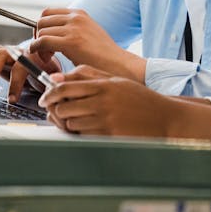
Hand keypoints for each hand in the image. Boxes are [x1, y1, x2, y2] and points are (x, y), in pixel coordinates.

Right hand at [0, 44, 60, 102]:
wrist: (45, 63)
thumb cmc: (46, 74)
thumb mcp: (50, 80)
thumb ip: (48, 84)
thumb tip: (49, 91)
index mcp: (33, 58)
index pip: (21, 67)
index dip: (15, 83)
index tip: (12, 100)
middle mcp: (18, 52)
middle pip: (2, 55)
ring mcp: (6, 51)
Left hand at [30, 8, 146, 82]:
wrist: (118, 65)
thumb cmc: (103, 56)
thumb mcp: (88, 34)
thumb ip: (72, 30)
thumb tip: (53, 33)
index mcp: (79, 14)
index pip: (48, 12)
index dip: (42, 27)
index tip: (45, 41)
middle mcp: (76, 17)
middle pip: (42, 20)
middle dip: (38, 35)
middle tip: (44, 51)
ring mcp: (73, 28)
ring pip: (40, 32)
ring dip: (39, 46)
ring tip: (48, 58)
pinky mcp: (71, 42)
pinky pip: (42, 42)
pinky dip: (37, 50)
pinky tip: (45, 60)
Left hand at [39, 65, 210, 139]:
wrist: (164, 118)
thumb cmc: (139, 99)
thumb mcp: (115, 80)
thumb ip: (87, 75)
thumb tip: (58, 78)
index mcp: (103, 84)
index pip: (66, 86)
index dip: (50, 93)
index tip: (46, 98)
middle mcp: (103, 101)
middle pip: (64, 106)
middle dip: (55, 110)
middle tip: (55, 111)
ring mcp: (105, 120)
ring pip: (70, 123)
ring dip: (66, 123)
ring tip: (71, 120)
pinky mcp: (108, 136)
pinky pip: (83, 136)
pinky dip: (78, 133)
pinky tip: (84, 128)